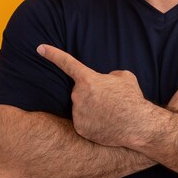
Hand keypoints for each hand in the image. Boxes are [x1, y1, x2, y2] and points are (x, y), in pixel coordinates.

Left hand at [36, 44, 153, 146]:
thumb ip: (109, 76)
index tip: (40, 48)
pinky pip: (84, 122)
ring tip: (111, 113)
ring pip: (82, 108)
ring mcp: (78, 113)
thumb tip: (105, 81)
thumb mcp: (125, 77)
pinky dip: (93, 123)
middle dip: (92, 94)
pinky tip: (107, 124)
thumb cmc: (132, 98)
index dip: (52, 54)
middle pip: (81, 91)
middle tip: (110, 100)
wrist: (138, 124)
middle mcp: (78, 96)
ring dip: (93, 109)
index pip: (66, 63)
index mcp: (87, 79)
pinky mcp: (80, 128)